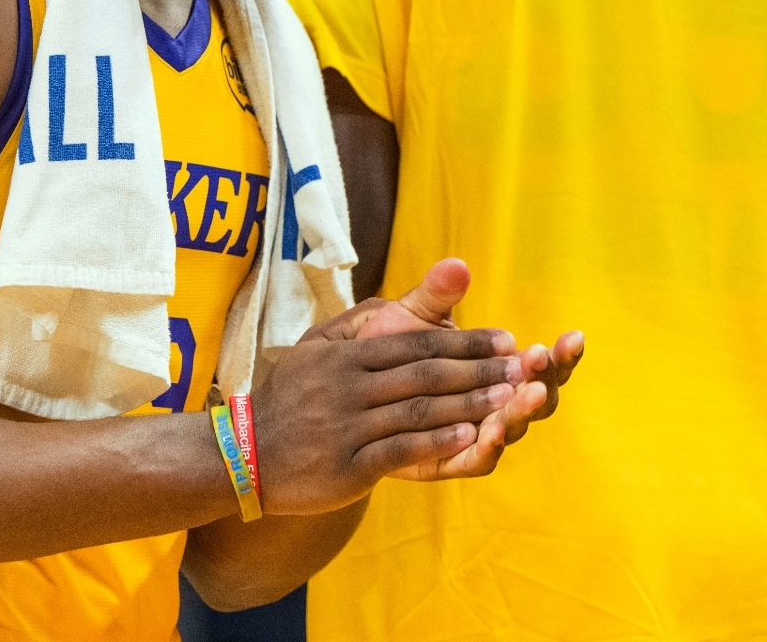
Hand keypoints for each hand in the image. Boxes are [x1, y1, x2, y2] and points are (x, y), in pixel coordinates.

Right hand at [250, 326, 524, 515]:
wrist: (245, 455)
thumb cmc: (291, 396)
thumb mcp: (317, 346)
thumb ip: (361, 321)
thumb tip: (388, 298)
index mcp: (344, 355)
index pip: (415, 343)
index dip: (464, 341)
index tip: (505, 340)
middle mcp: (346, 387)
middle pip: (424, 374)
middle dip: (478, 370)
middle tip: (521, 367)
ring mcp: (346, 428)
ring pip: (417, 411)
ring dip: (468, 405)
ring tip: (508, 400)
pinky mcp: (346, 467)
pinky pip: (399, 451)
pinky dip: (437, 444)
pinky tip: (471, 438)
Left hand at [323, 258, 585, 480]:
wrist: (343, 394)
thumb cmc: (387, 348)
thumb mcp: (412, 316)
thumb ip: (436, 295)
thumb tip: (456, 265)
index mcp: (499, 368)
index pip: (543, 365)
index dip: (562, 355)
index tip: (572, 335)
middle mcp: (496, 403)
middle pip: (538, 400)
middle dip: (545, 380)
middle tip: (541, 360)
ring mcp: (475, 434)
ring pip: (512, 429)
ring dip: (521, 411)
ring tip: (526, 393)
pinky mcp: (448, 460)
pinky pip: (476, 460)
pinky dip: (487, 446)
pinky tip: (490, 430)